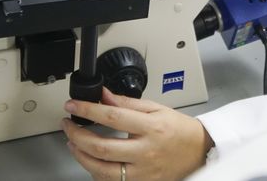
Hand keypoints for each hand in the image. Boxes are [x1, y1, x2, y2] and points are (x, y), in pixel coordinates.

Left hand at [63, 89, 212, 180]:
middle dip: (77, 135)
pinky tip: (90, 159)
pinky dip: (95, 170)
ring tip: (73, 142)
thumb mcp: (157, 108)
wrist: (199, 152)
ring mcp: (142, 172)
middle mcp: (146, 152)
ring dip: (80, 155)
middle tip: (68, 124)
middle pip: (101, 147)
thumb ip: (128, 103)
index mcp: (151, 128)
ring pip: (100, 169)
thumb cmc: (180, 130)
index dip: (88, 109)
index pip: (112, 117)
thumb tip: (104, 95)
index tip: (73, 105)